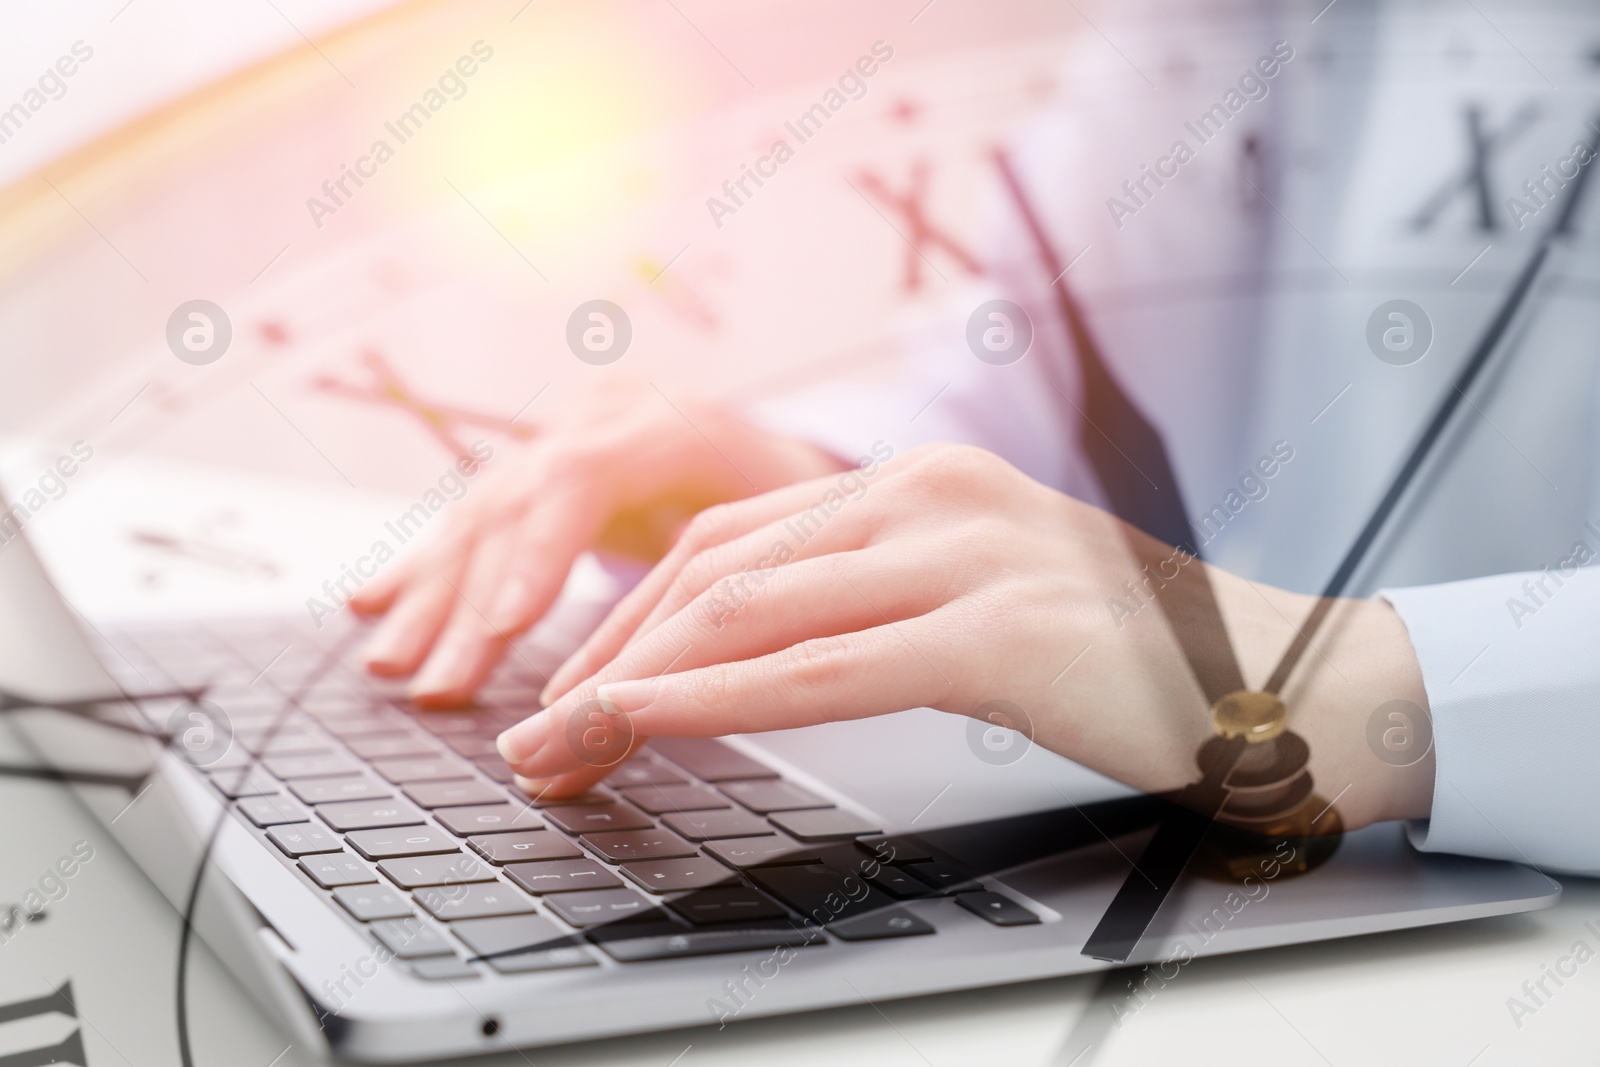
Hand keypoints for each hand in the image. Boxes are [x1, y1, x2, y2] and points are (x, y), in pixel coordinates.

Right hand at [350, 380, 843, 703]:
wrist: (783, 448)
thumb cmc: (797, 504)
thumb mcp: (788, 526)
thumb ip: (730, 579)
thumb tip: (677, 675)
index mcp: (668, 421)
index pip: (584, 475)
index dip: (537, 554)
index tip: (499, 627)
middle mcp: (601, 418)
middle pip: (516, 506)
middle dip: (467, 603)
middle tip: (432, 685)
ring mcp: (561, 435)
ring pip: (481, 516)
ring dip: (430, 599)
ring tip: (388, 666)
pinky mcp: (537, 465)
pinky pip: (472, 517)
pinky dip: (423, 568)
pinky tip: (370, 604)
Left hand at [499, 444, 1434, 828]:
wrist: (1281, 686)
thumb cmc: (1123, 662)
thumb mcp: (975, 599)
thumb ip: (870, 602)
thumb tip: (744, 653)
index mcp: (916, 482)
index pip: (728, 540)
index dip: (626, 620)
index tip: (566, 692)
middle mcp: (928, 493)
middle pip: (714, 567)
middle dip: (603, 658)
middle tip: (533, 736)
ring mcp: (962, 552)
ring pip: (747, 609)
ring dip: (631, 684)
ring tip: (558, 748)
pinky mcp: (995, 630)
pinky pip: (821, 667)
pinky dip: (714, 698)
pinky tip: (644, 725)